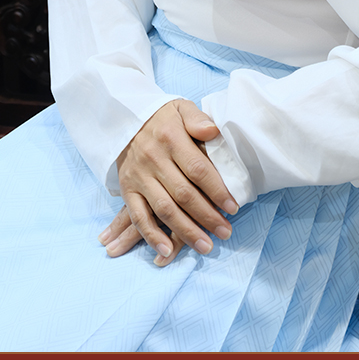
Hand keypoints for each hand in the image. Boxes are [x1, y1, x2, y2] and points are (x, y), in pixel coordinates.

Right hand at [99, 99, 239, 263]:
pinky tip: (167, 251)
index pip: (198, 169)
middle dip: (207, 217)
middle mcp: (153, 159)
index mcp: (170, 138)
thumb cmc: (162, 118)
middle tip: (226, 232)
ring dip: (185, 231)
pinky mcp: (127, 190)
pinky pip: (138, 216)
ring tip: (206, 246)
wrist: (125, 120)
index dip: (217, 190)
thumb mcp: (180, 108)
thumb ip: (197, 119)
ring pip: (164, 209)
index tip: (233, 207)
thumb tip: (213, 130)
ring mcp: (139, 177)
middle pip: (184, 194)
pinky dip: (151, 236)